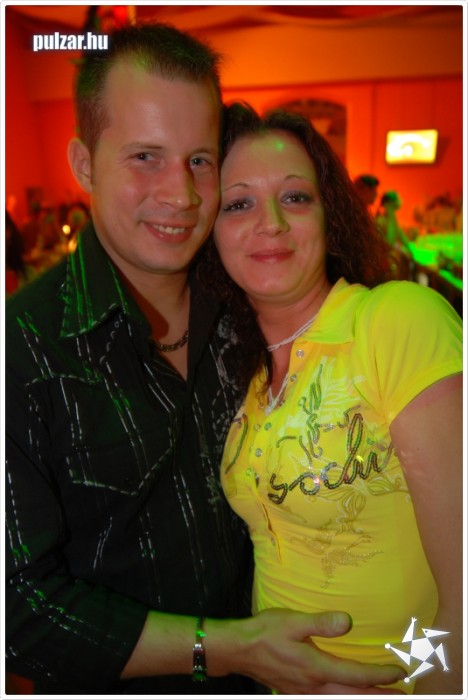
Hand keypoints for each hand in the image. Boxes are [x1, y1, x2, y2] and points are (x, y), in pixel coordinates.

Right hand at [208, 609, 406, 694]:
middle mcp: (314, 686)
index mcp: (316, 668)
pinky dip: (345, 698)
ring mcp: (305, 693)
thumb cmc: (265, 632)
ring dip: (363, 698)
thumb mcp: (292, 621)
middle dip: (379, 695)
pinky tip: (347, 694)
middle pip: (354, 695)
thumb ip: (321, 623)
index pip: (356, 675)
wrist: (238, 650)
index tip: (399, 672)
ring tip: (382, 695)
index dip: (380, 675)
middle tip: (403, 694)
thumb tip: (348, 622)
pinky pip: (328, 699)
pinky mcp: (298, 692)